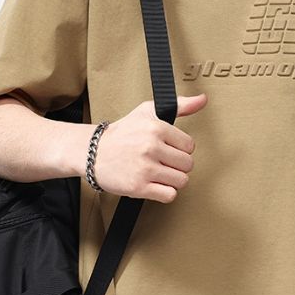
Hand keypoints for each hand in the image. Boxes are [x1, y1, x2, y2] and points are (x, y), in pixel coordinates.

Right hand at [90, 93, 207, 201]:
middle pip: (187, 164)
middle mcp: (151, 147)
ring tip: (158, 173)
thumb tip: (202, 99)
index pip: (189, 146)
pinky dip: (164, 193)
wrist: (92, 152)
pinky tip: (154, 184)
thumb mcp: (149, 111)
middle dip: (177, 165)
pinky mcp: (138, 187)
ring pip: (181, 181)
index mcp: (156, 128)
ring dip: (172, 180)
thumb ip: (180, 105)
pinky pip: (169, 195)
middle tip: (162, 162)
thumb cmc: (123, 133)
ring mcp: (145, 168)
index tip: (167, 149)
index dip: (179, 149)